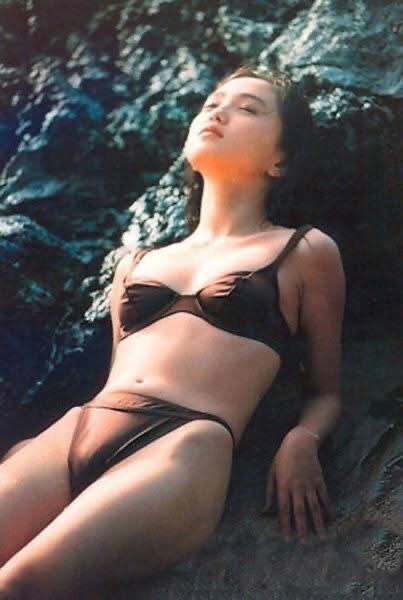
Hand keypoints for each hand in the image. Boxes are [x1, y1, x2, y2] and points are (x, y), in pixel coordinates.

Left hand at [260, 427, 335, 542]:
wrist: (300, 442)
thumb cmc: (282, 458)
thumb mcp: (272, 472)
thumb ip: (269, 493)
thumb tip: (264, 511)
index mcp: (283, 485)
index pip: (284, 509)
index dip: (285, 524)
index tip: (287, 538)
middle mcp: (297, 487)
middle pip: (300, 511)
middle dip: (301, 528)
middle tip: (303, 543)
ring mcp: (310, 484)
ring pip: (314, 507)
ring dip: (318, 522)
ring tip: (321, 536)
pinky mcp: (320, 480)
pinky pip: (325, 498)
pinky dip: (329, 509)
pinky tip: (332, 520)